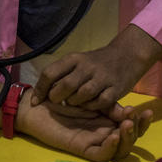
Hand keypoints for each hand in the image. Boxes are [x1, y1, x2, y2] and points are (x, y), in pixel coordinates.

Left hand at [17, 92, 153, 161]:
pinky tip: (112, 136)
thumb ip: (106, 102)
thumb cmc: (60, 95)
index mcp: (107, 120)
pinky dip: (109, 148)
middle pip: (129, 140)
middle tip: (136, 117)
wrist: (38, 100)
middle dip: (138, 130)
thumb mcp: (87, 95)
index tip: (148, 111)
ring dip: (126, 139)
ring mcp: (94, 142)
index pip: (131, 126)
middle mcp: (103, 133)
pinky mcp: (81, 150)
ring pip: (118, 150)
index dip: (142, 122)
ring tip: (127, 124)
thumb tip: (128, 109)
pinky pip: (100, 154)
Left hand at [33, 25, 161, 111]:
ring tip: (74, 103)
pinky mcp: (115, 89)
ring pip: (81, 96)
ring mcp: (102, 77)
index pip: (49, 73)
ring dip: (74, 103)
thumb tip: (38, 92)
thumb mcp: (77, 61)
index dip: (40, 89)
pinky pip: (99, 103)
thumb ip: (61, 74)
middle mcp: (87, 66)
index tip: (35, 102)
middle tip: (58, 102)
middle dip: (57, 98)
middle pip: (64, 86)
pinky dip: (91, 107)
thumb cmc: (95, 63)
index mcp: (73, 58)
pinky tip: (90, 105)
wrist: (126, 55)